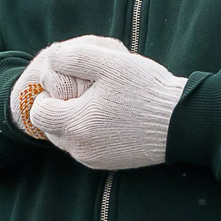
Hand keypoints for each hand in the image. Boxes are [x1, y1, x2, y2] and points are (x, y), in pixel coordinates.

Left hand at [26, 36, 187, 171]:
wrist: (182, 122)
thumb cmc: (146, 90)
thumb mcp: (109, 63)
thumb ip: (73, 57)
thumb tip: (52, 58)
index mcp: (75, 125)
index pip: (38, 112)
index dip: (48, 93)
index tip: (69, 82)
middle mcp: (80, 149)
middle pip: (51, 127)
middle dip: (61, 107)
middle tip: (87, 90)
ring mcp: (94, 160)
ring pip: (69, 138)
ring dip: (76, 120)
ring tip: (103, 102)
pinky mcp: (109, 163)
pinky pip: (86, 147)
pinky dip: (91, 131)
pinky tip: (113, 116)